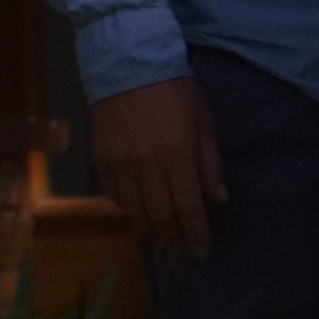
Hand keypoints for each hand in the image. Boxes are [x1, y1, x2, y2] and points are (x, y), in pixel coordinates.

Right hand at [89, 75, 223, 257]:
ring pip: (133, 211)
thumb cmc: (177, 93)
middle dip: (173, 238)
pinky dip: (128, 210)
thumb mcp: (204, 123)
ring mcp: (118, 164)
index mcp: (176, 155)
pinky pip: (114, 195)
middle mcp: (145, 165)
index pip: (188, 206)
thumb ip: (210, 164)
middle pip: (159, 215)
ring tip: (164, 239)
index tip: (203, 250)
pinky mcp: (100, 159)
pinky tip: (140, 215)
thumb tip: (218, 200)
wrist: (129, 67)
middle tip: (184, 252)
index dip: (196, 232)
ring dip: (150, 230)